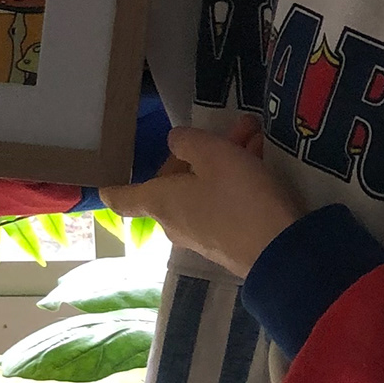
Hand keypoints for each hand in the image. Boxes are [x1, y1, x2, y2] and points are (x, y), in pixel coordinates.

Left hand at [102, 117, 300, 277]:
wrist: (281, 251)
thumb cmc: (239, 197)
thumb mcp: (215, 155)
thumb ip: (188, 142)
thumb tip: (174, 142)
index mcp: (160, 201)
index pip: (123, 198)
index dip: (112, 189)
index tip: (102, 184)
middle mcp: (174, 221)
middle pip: (173, 184)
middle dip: (198, 153)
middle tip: (231, 131)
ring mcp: (202, 235)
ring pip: (204, 189)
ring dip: (224, 162)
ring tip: (255, 138)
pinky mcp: (228, 242)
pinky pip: (223, 204)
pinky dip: (235, 182)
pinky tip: (261, 162)